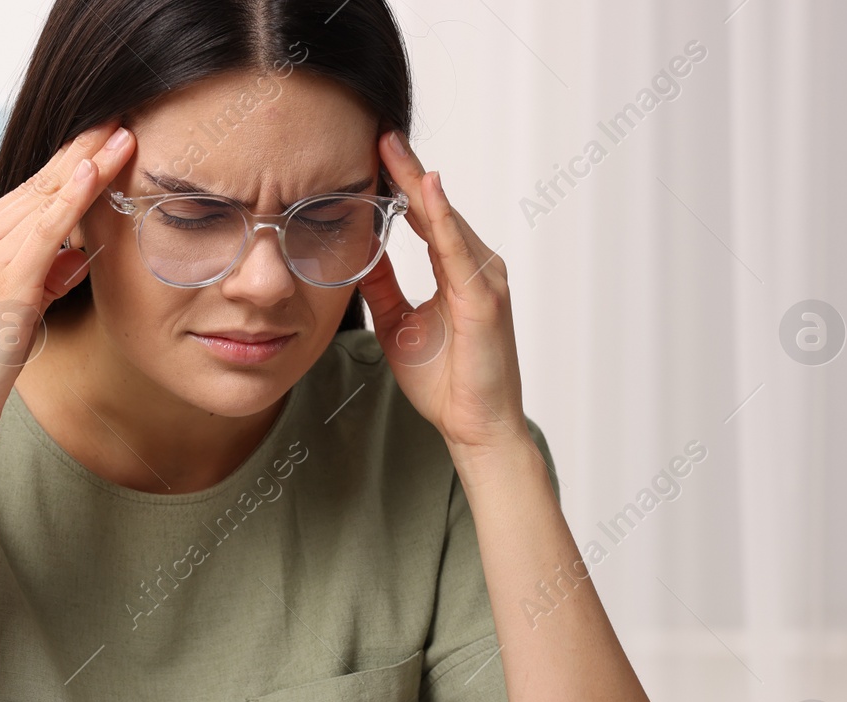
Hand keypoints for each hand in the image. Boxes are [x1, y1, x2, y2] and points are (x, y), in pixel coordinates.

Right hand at [0, 122, 136, 443]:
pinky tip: (96, 170)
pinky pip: (43, 228)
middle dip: (83, 149)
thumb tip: (78, 255)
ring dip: (88, 162)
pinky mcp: (0, 280)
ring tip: (124, 132)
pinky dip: (71, 196)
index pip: (30, 193)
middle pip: (38, 184)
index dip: (71, 163)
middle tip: (122, 115)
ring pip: (43, 198)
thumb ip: (42, 278)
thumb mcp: (14, 313)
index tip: (105, 137)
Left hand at [358, 130, 528, 457]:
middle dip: (408, 170)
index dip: (402, 184)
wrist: (473, 425)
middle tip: (380, 131)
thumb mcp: (397, 324)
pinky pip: (456, 250)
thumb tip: (361, 252)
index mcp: (459, 271)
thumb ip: (383, 286)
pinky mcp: (483, 298)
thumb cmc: (444, 382)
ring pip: (446, 220)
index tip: (375, 151)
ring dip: (419, 182)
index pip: (425, 217)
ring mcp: (484, 279)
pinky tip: (424, 189)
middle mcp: (477, 267)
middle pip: (437, 208)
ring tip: (392, 146)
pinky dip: (440, 218)